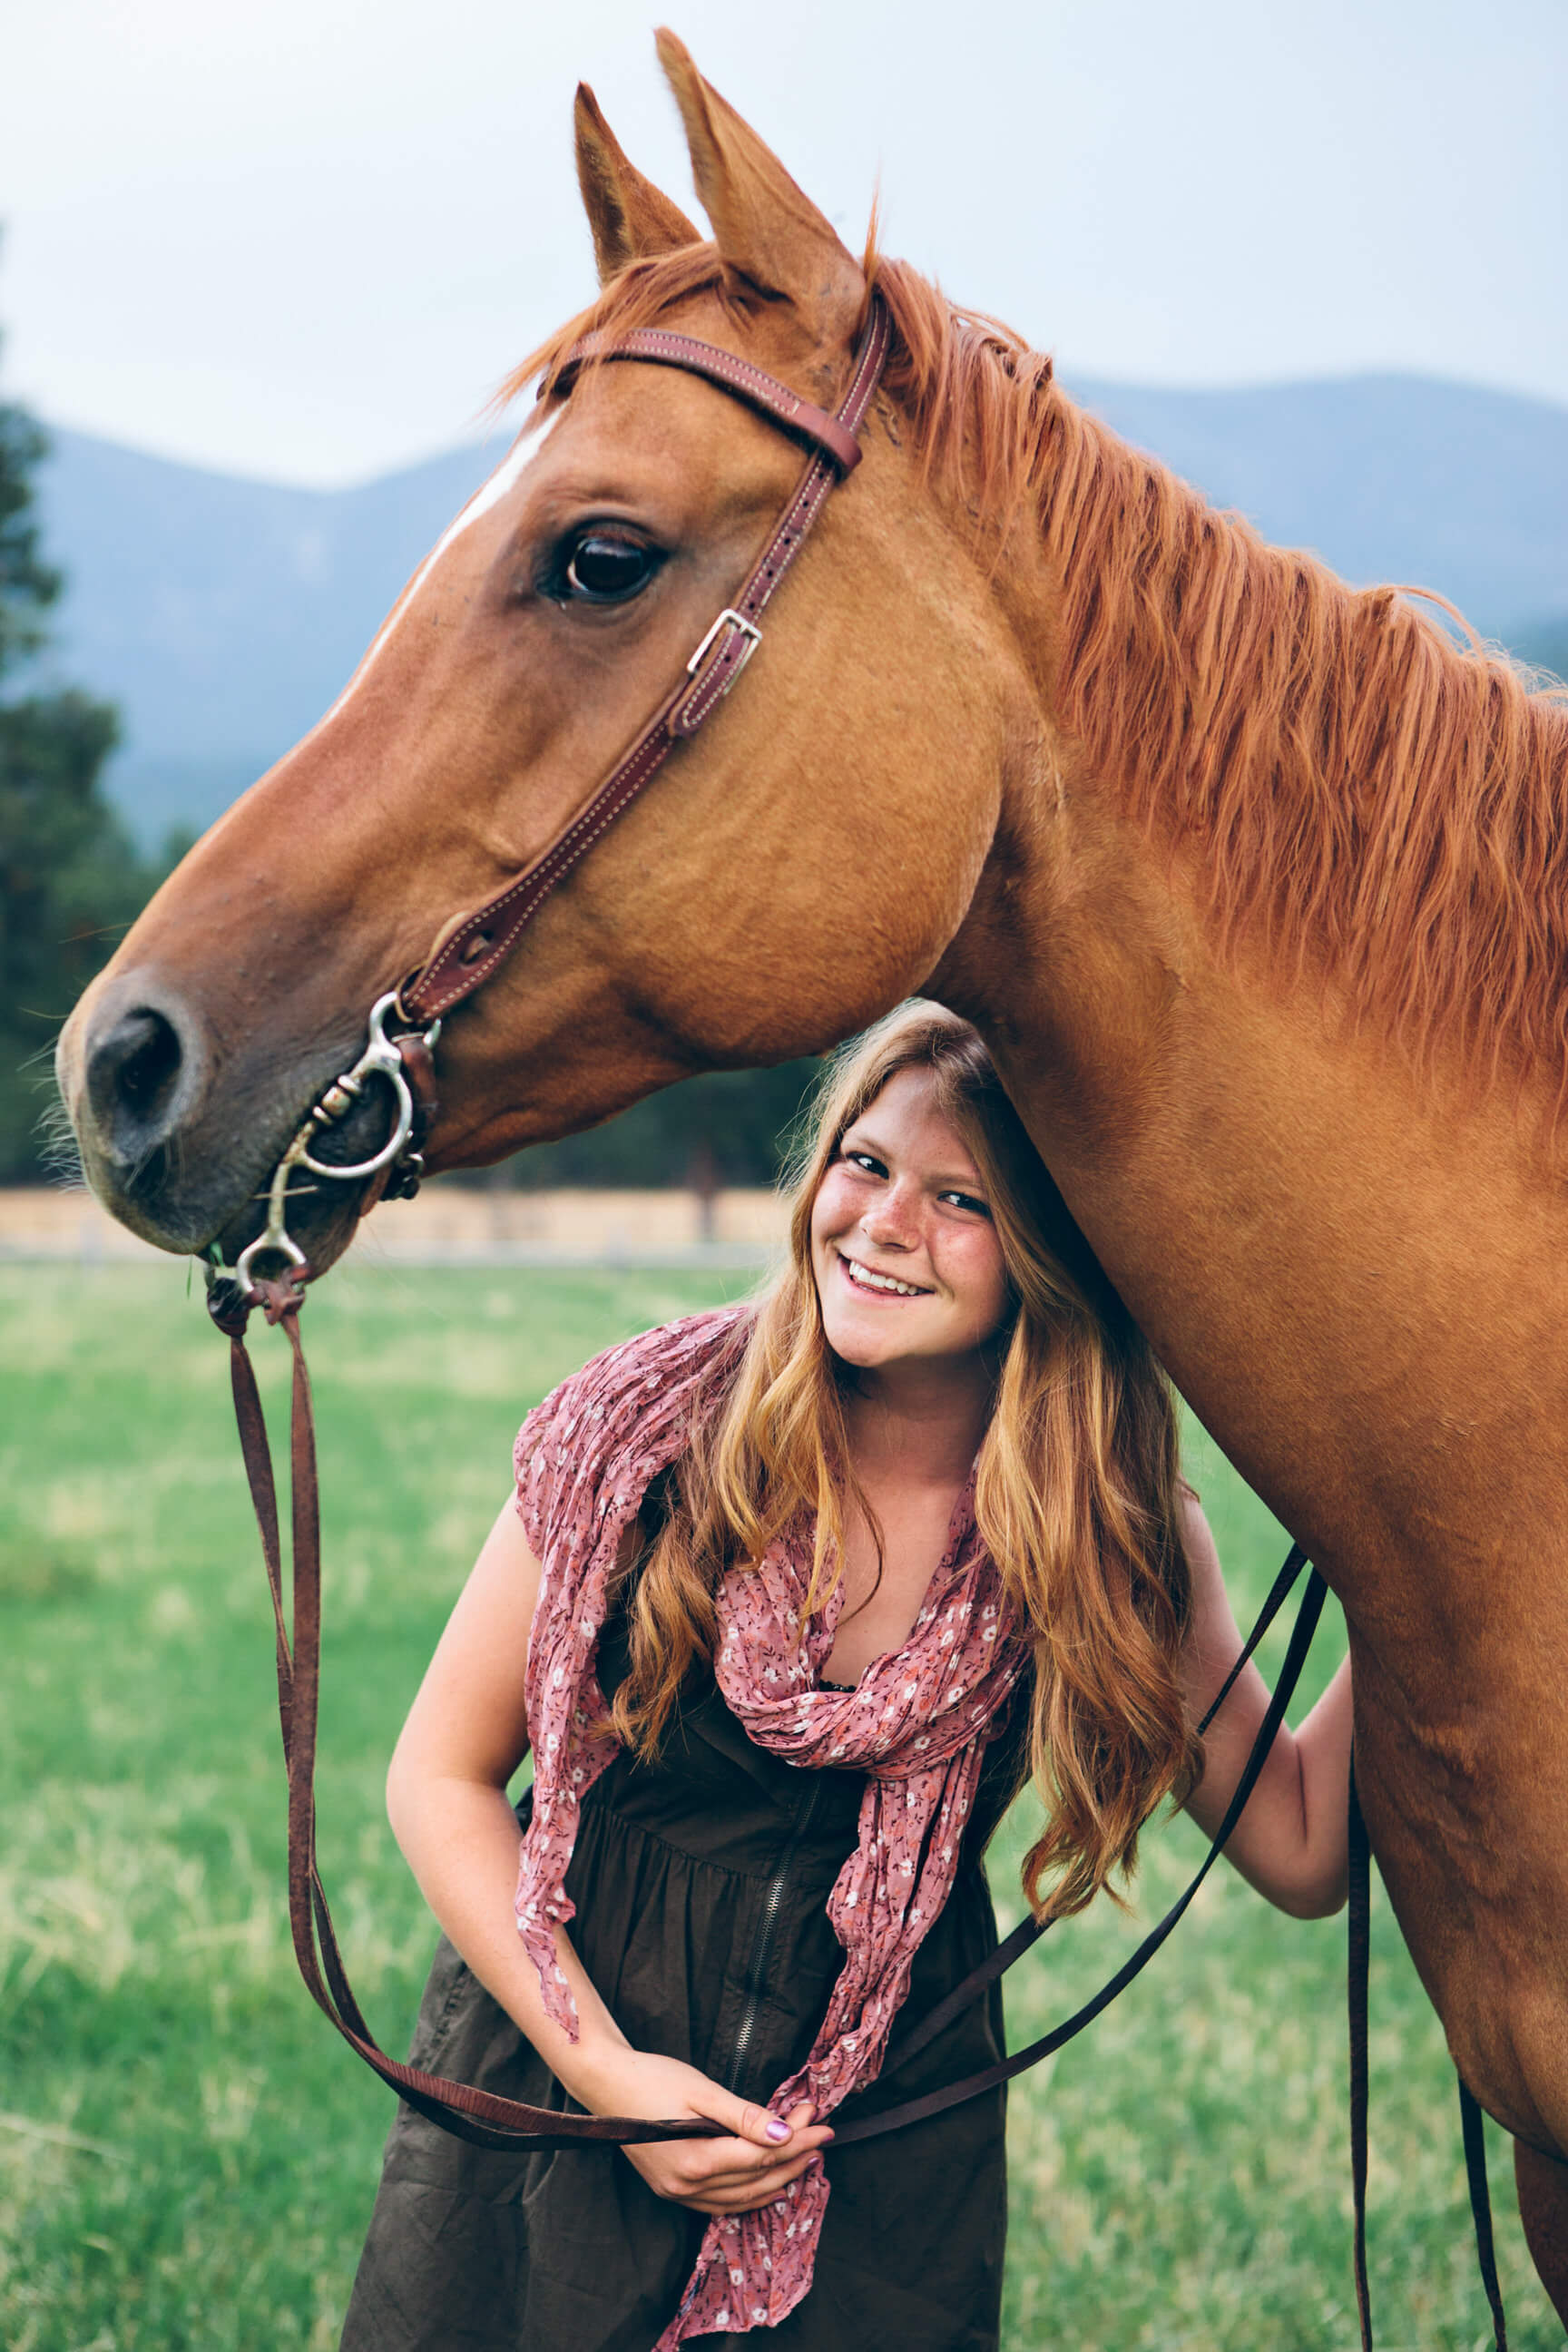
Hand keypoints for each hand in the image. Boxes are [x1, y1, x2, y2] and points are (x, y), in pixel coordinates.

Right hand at [583, 2048, 832, 2214]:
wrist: (606, 2085)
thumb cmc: (653, 2078)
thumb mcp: (702, 2090)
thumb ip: (743, 2116)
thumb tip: (784, 2132)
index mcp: (697, 2160)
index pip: (761, 2156)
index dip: (796, 2139)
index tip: (821, 2121)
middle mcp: (688, 2186)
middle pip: (755, 2178)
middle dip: (794, 2155)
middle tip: (821, 2133)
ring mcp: (678, 2193)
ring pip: (741, 2197)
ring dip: (777, 2178)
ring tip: (806, 2159)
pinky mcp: (672, 2189)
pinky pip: (720, 2203)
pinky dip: (749, 2195)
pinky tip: (768, 2186)